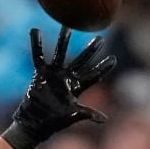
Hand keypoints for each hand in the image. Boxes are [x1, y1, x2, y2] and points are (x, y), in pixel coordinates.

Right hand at [6, 27, 115, 148]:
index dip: (103, 68)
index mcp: (77, 87)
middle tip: (100, 38)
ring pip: (60, 53)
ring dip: (64, 40)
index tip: (114, 59)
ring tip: (67, 26)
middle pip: (82, 60)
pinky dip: (36, 44)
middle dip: (91, 50)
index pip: (94, 75)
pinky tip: (35, 31)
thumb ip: (88, 114)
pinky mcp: (40, 73)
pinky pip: (38, 56)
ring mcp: (54, 74)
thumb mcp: (73, 116)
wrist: (36, 122)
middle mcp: (67, 77)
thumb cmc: (55, 121)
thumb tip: (104, 119)